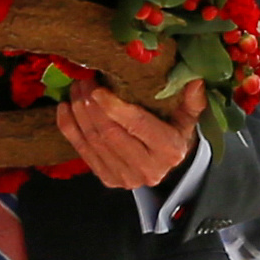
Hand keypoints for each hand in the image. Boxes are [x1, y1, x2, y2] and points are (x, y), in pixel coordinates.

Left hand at [55, 86, 194, 189]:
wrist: (166, 163)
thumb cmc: (175, 132)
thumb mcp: (188, 116)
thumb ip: (192, 100)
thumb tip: (195, 81)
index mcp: (170, 150)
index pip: (137, 126)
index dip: (115, 107)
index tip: (98, 88)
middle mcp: (148, 169)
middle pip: (111, 133)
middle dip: (91, 105)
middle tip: (84, 80)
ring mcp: (125, 178)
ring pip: (94, 141)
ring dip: (79, 112)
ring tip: (76, 88)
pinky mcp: (108, 179)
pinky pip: (82, 151)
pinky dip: (69, 128)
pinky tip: (65, 108)